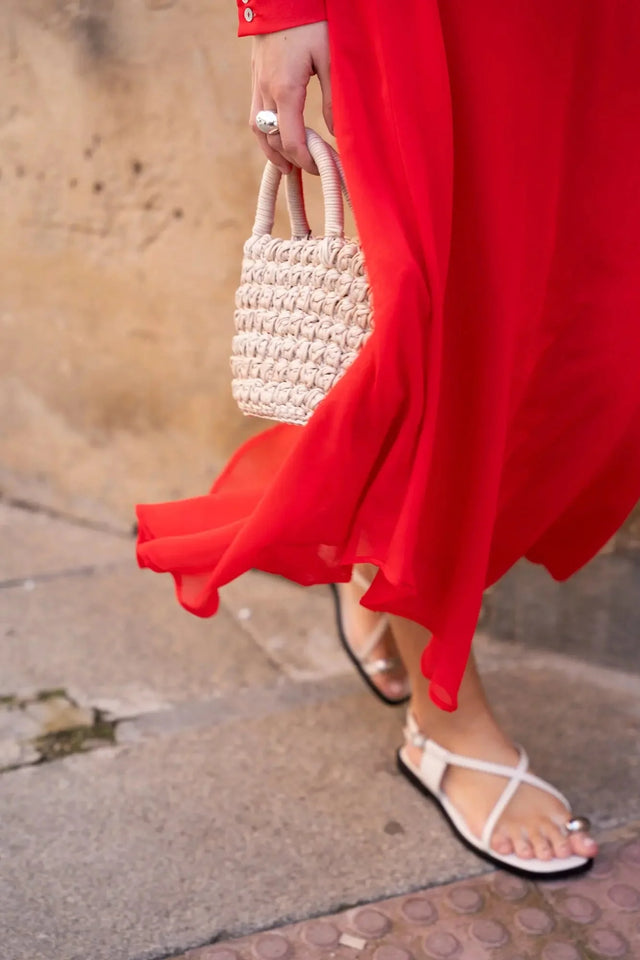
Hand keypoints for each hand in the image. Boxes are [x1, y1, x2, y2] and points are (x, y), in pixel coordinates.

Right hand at [250, 21, 331, 174]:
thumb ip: (334, 99)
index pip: (291, 141)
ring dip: (272, 151)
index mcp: (285, 90)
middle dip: (291, 160)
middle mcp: (266, 90)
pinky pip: (255, 114)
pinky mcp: (256, 75)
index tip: (324, 168)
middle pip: (272, 140)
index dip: (306, 161)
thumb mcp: (330, 59)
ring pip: (258, 129)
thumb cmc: (310, 21)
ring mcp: (257, 83)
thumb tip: (336, 133)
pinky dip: (266, 132)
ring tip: (288, 165)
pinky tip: (277, 136)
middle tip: (312, 169)